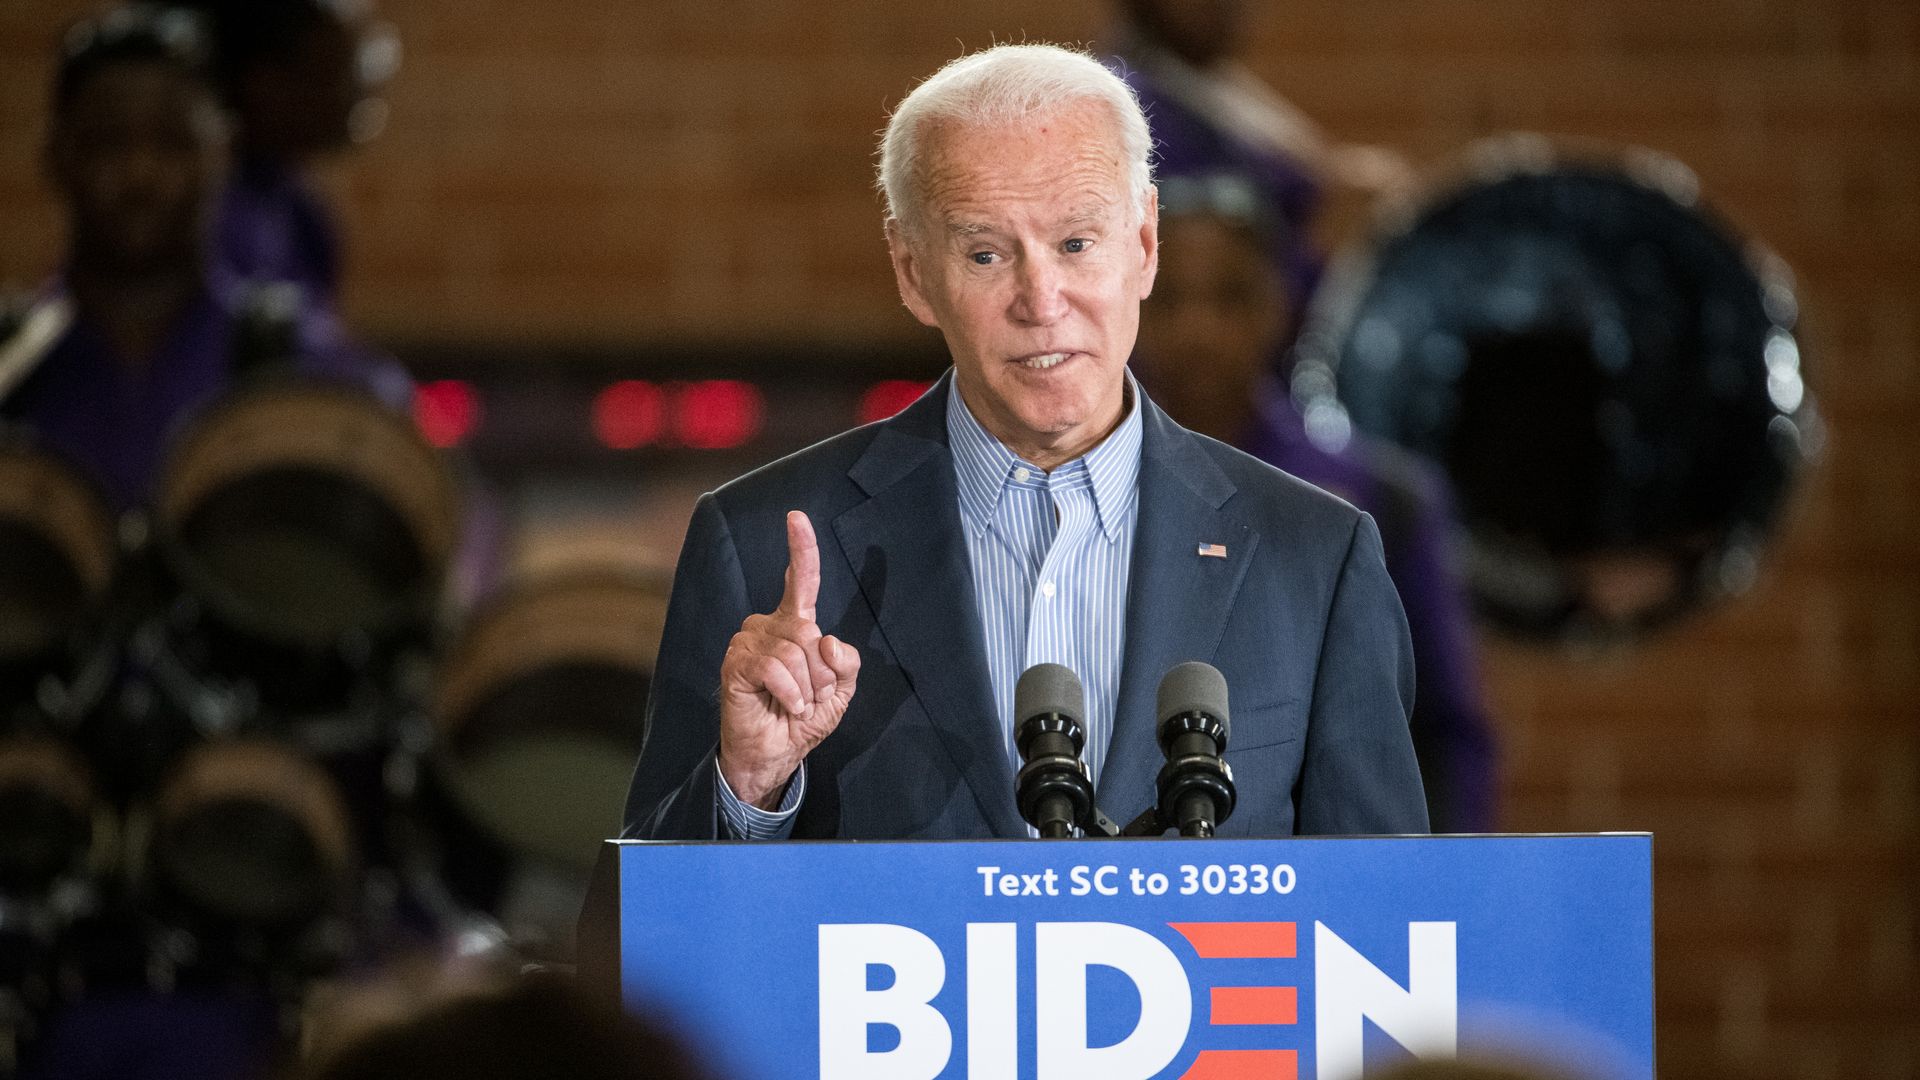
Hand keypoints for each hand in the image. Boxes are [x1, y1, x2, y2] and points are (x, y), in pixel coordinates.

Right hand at [717, 511, 860, 809]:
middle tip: (809, 697)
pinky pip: (776, 668)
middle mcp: (768, 626)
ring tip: (794, 704)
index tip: (797, 517)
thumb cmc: (802, 719)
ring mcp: (748, 643)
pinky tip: (784, 705)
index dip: (801, 549)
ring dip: (806, 689)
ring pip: (796, 652)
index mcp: (794, 625)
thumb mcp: (840, 692)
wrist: (775, 755)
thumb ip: (846, 664)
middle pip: (811, 632)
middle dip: (822, 675)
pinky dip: (790, 693)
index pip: (800, 581)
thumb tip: (827, 639)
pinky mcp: (735, 664)